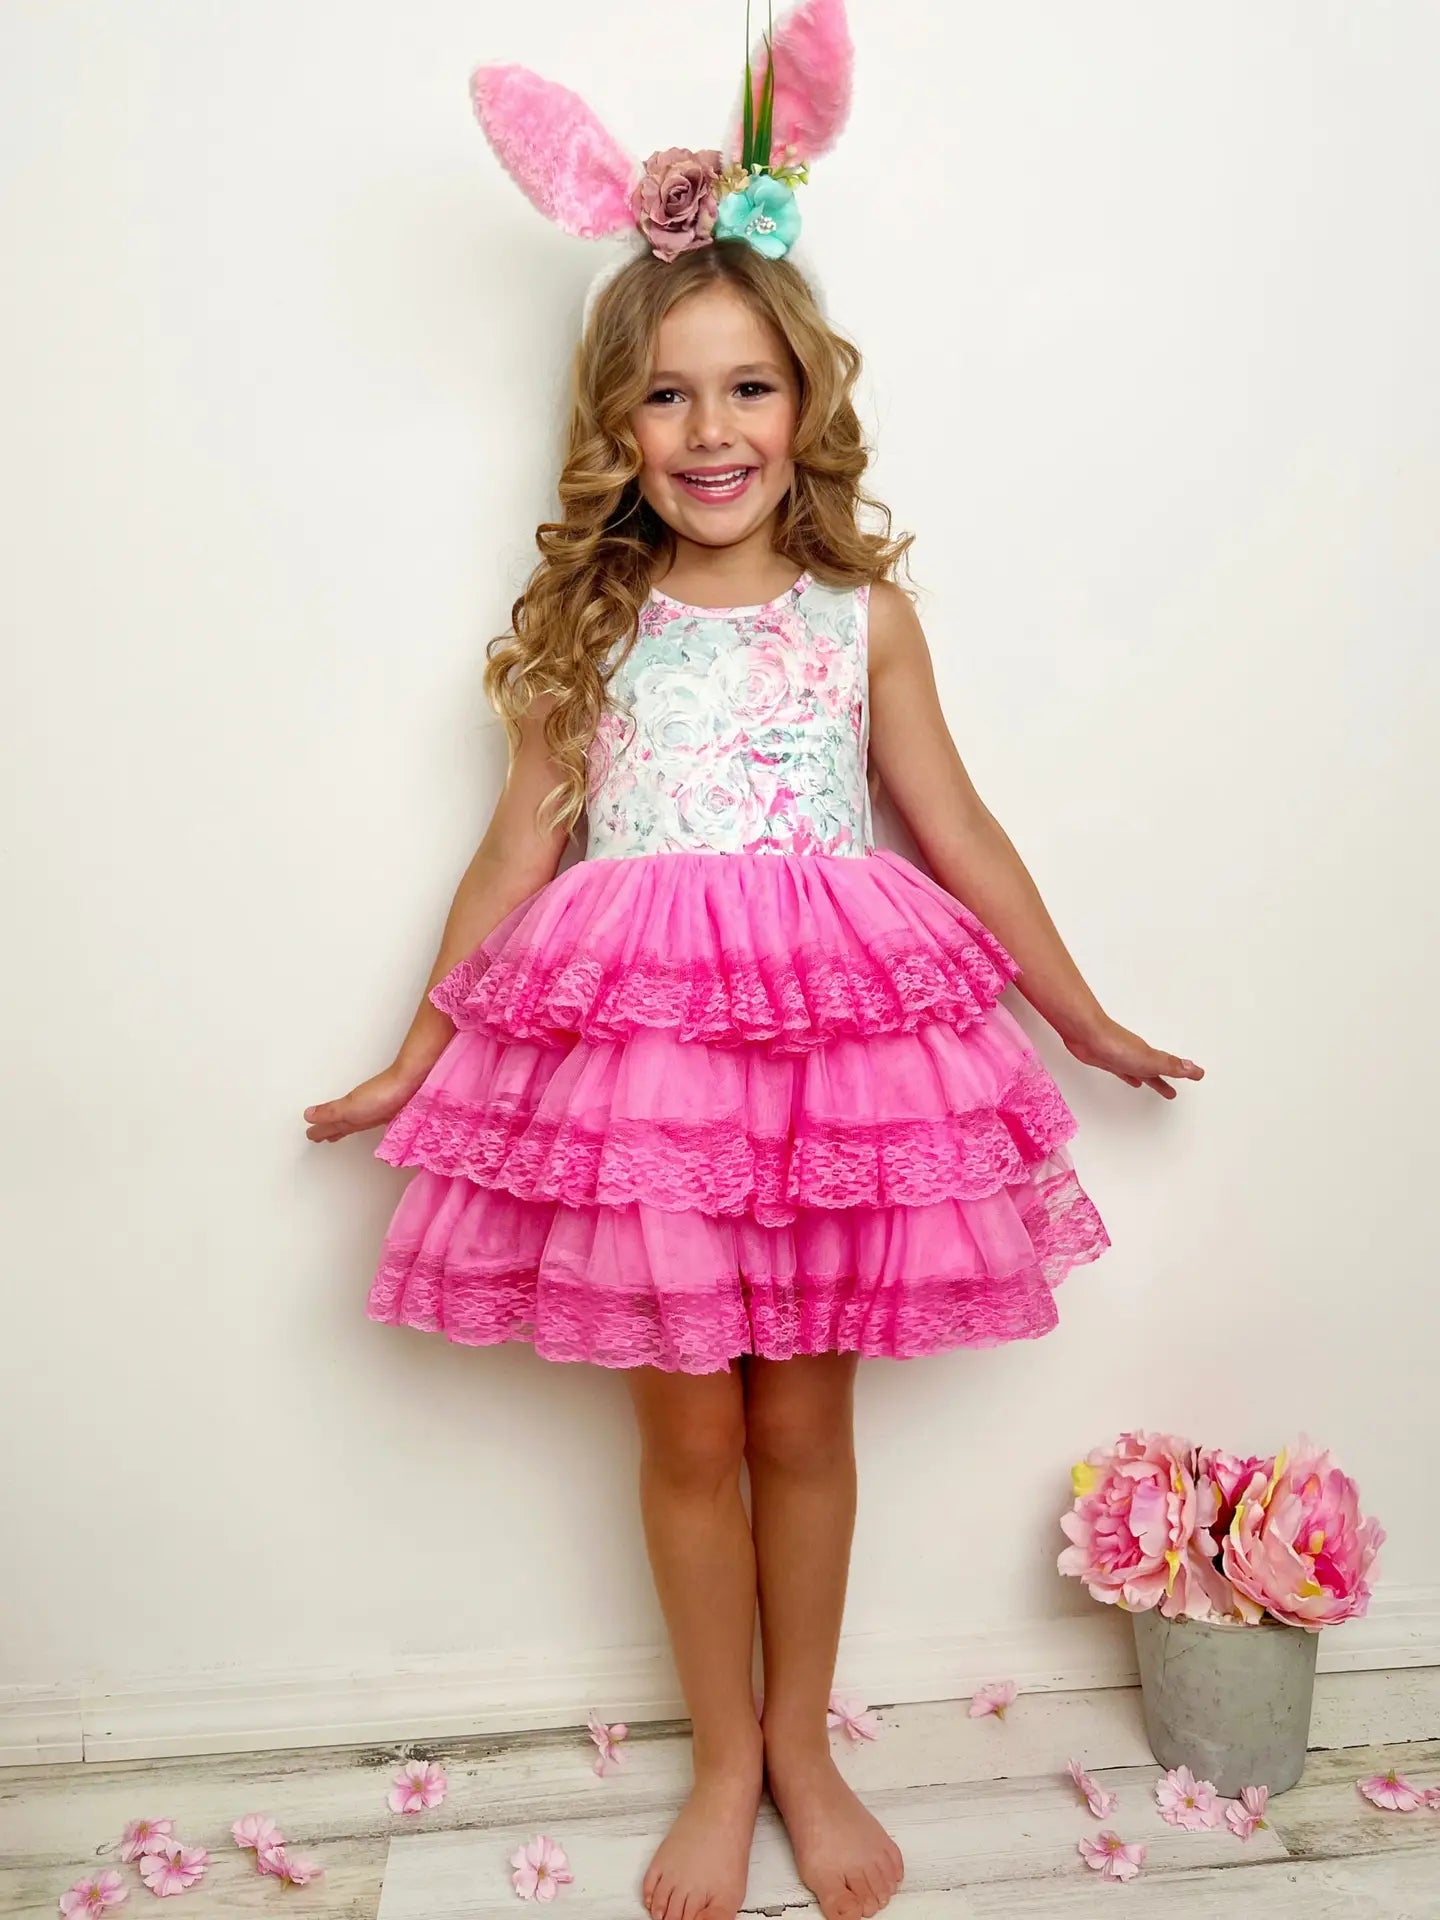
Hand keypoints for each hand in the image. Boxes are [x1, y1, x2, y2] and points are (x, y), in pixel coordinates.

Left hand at [303, 1063, 425, 1142]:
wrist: (413, 1084)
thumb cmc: (386, 1097)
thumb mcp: (350, 1106)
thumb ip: (329, 1112)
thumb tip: (309, 1117)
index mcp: (355, 1120)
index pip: (333, 1128)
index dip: (320, 1131)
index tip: (311, 1135)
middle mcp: (366, 1118)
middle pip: (344, 1127)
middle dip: (331, 1131)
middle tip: (320, 1134)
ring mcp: (378, 1111)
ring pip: (355, 1121)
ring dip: (344, 1124)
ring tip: (338, 1124)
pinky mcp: (388, 1102)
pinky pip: (367, 1112)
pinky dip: (361, 1113)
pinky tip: (367, 1108)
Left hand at [1064, 1018, 1204, 1099]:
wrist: (1088, 1036)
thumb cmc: (1116, 1045)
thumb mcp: (1149, 1059)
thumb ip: (1171, 1066)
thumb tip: (1195, 1069)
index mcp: (1150, 1058)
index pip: (1172, 1067)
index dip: (1185, 1072)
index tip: (1198, 1075)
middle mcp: (1138, 1057)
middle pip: (1155, 1071)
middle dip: (1164, 1082)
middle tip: (1172, 1093)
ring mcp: (1122, 1058)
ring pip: (1140, 1071)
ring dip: (1148, 1078)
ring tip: (1154, 1085)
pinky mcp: (1107, 1060)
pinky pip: (1122, 1070)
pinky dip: (1128, 1075)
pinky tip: (1130, 1078)